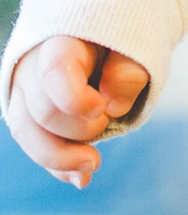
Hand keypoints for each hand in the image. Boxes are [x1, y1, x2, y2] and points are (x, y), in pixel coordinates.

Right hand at [8, 37, 148, 187]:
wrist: (101, 36)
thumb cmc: (120, 38)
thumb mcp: (136, 42)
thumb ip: (129, 69)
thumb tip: (112, 105)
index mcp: (61, 40)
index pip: (54, 72)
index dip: (74, 99)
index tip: (102, 110)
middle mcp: (32, 66)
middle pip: (42, 111)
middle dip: (77, 130)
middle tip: (108, 123)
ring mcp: (24, 92)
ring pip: (27, 133)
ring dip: (60, 158)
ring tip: (92, 166)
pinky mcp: (27, 114)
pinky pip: (34, 144)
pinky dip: (58, 164)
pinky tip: (80, 178)